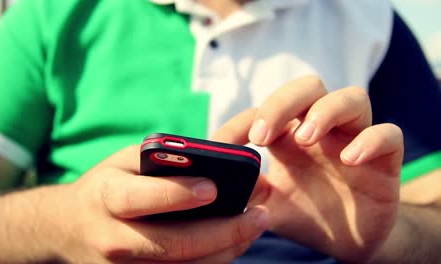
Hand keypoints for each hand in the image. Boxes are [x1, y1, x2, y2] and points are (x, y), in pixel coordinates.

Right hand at [58, 145, 269, 262]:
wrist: (72, 228)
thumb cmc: (108, 185)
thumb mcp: (126, 161)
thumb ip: (164, 159)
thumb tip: (217, 160)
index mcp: (106, 198)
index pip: (139, 199)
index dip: (175, 195)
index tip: (213, 188)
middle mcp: (114, 239)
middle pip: (172, 244)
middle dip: (222, 231)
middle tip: (260, 214)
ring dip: (227, 248)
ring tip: (257, 225)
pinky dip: (215, 259)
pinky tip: (236, 240)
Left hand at [212, 76, 402, 262]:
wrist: (343, 242)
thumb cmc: (303, 215)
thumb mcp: (266, 203)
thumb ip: (245, 188)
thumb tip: (215, 178)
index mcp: (290, 135)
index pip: (266, 108)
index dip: (243, 120)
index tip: (225, 145)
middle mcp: (322, 130)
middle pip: (309, 87)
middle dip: (282, 103)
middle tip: (261, 137)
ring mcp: (354, 140)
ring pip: (352, 97)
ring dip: (325, 112)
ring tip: (304, 139)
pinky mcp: (384, 161)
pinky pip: (389, 135)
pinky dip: (371, 140)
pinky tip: (350, 160)